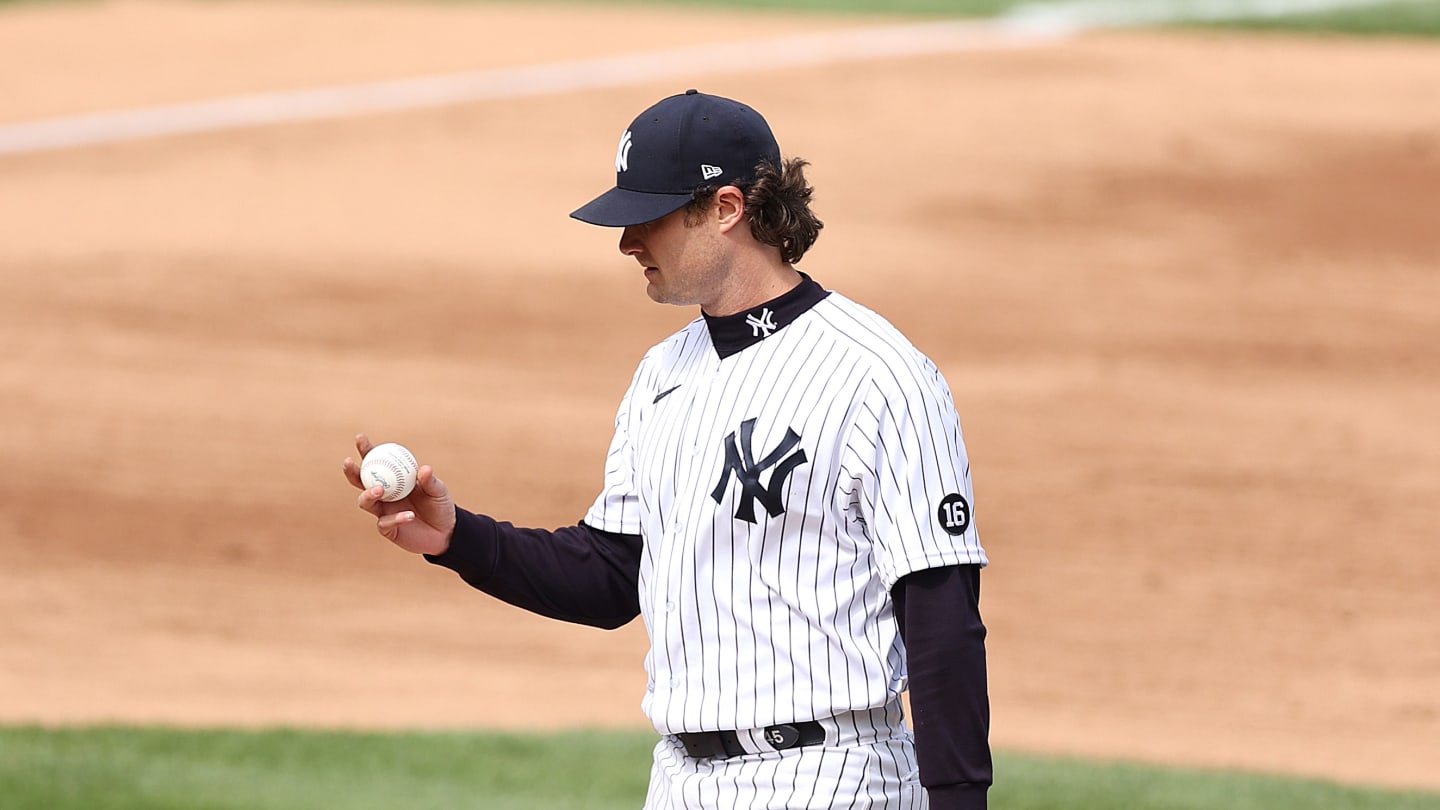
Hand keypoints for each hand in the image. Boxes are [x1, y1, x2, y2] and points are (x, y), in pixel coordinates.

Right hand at [343, 433, 455, 555]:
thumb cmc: (440, 505)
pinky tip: (410, 515)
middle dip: (352, 471)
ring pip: (365, 502)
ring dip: (369, 494)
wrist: (446, 531)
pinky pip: (386, 522)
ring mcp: (384, 511)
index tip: (359, 438)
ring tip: (379, 489)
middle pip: (361, 482)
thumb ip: (431, 481)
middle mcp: (385, 494)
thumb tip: (424, 469)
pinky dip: (397, 518)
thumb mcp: (439, 491)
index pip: (377, 462)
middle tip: (349, 462)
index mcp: (394, 479)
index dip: (366, 450)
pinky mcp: (387, 529)